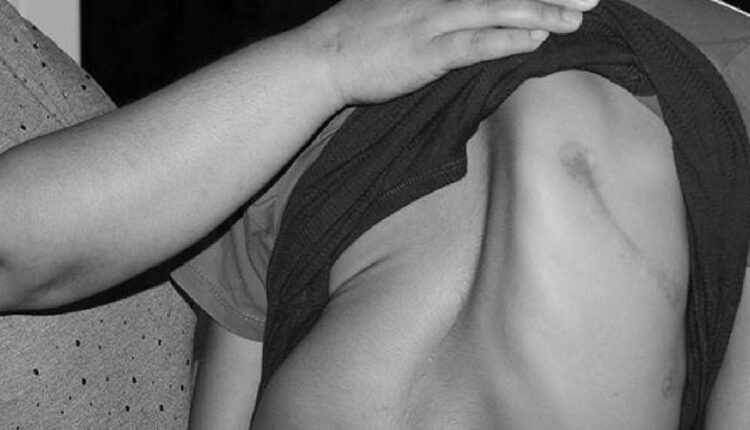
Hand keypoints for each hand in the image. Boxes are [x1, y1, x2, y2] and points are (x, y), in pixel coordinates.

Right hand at [298, 0, 599, 103]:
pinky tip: (537, 39)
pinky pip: (475, 44)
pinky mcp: (426, 52)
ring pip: (497, 10)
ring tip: (578, 17)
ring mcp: (432, 20)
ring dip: (541, 11)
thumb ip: (434, 5)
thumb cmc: (360, 33)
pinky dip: (507, 40)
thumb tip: (470, 11)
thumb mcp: (397, 4)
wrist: (322, 57)